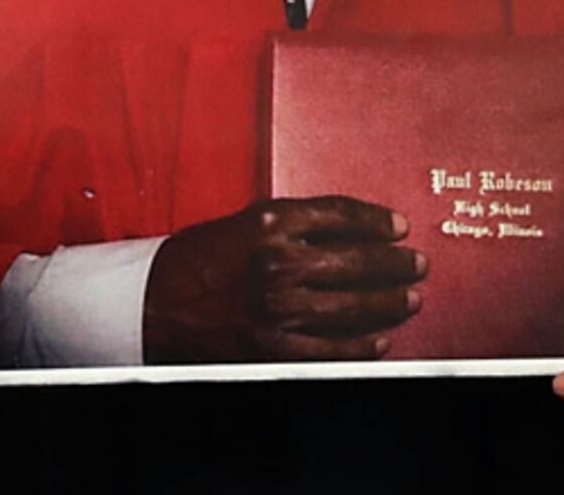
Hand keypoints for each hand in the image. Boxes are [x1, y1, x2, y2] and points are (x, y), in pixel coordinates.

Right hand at [141, 196, 424, 363]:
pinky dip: (363, 345)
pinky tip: (380, 340)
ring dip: (390, 303)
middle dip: (395, 264)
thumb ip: (283, 226)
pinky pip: (335, 348)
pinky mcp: (277, 347)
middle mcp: (278, 262)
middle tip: (415, 264)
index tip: (396, 226)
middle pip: (358, 261)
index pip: (339, 215)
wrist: (148, 307)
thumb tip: (339, 234)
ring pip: (356, 306)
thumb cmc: (186, 263)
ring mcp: (280, 308)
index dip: (375, 221)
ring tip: (410, 298)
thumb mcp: (235, 225)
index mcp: (266, 222)